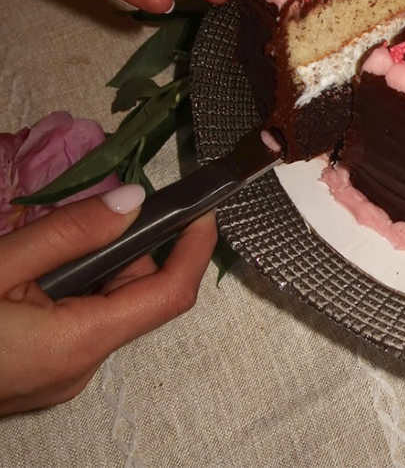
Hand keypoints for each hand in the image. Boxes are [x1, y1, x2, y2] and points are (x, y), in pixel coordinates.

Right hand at [0, 185, 216, 415]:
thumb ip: (67, 233)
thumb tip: (129, 200)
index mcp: (76, 343)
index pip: (170, 293)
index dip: (196, 247)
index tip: (203, 209)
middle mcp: (78, 367)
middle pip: (136, 294)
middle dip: (128, 245)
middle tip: (92, 211)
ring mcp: (58, 375)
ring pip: (105, 304)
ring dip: (93, 263)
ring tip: (44, 242)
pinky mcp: (40, 373)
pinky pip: (77, 319)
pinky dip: (70, 285)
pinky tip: (30, 270)